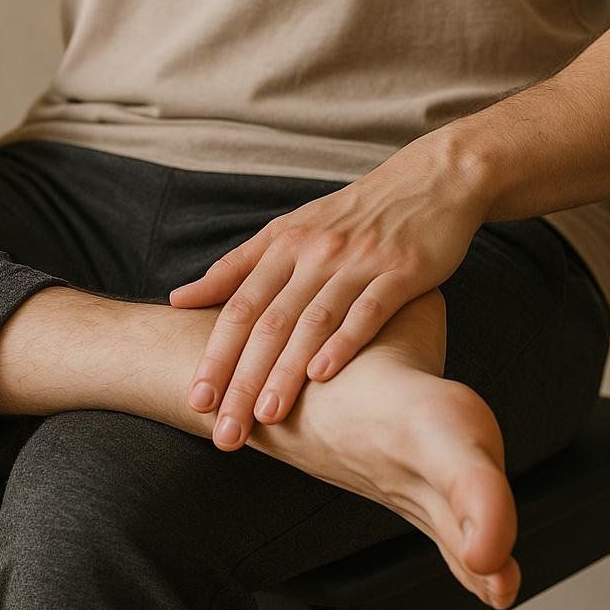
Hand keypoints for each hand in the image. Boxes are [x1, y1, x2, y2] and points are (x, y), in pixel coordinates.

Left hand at [170, 137, 491, 450]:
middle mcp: (314, 253)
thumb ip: (236, 269)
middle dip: (243, 379)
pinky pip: (368, 309)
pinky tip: (324, 376)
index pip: (239, 308)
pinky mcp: (402, 269)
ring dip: (286, 371)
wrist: (432, 179)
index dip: (215, 356)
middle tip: (225, 430)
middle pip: (269, 323)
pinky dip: (345, 342)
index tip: (196, 400)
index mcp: (282, 245)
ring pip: (312, 321)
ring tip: (265, 415)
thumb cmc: (354, 214)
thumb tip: (178, 299)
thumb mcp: (289, 230)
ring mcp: (358, 261)